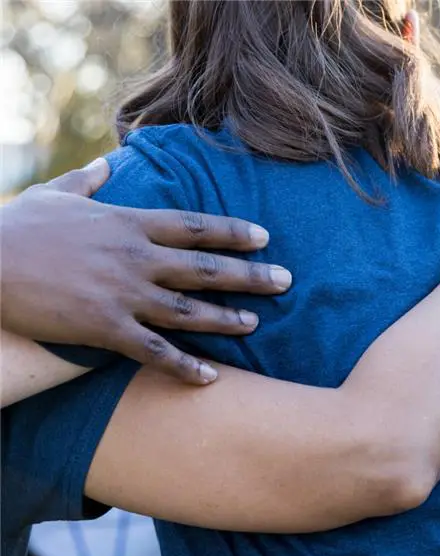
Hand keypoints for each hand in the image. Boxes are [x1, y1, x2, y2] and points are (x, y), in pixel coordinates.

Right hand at [0, 159, 291, 383]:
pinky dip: (184, 367)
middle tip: (286, 282)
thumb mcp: (55, 195)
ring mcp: (122, 294)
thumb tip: (105, 165)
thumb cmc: (17, 227)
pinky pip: (154, 352)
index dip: (232, 232)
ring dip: (227, 319)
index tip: (265, 238)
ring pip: (188, 310)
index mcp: (127, 223)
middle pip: (205, 268)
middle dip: (249, 275)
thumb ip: (88, 182)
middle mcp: (135, 258)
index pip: (194, 226)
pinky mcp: (104, 328)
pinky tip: (211, 378)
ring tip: (256, 325)